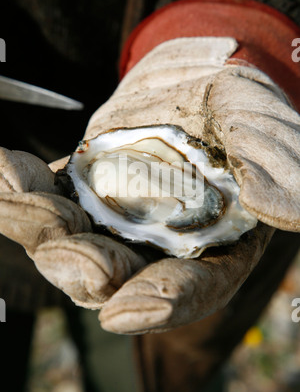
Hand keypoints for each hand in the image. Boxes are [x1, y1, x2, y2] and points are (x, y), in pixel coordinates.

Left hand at [0, 37, 297, 333]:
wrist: (193, 81)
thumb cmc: (234, 108)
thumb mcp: (260, 127)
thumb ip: (271, 166)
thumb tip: (278, 208)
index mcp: (211, 247)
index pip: (189, 288)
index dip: (162, 303)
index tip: (126, 311)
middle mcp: (156, 246)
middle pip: (116, 277)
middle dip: (86, 269)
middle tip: (68, 254)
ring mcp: (113, 223)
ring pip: (70, 244)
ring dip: (40, 228)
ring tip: (13, 199)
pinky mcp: (81, 194)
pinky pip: (45, 201)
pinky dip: (22, 189)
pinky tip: (6, 169)